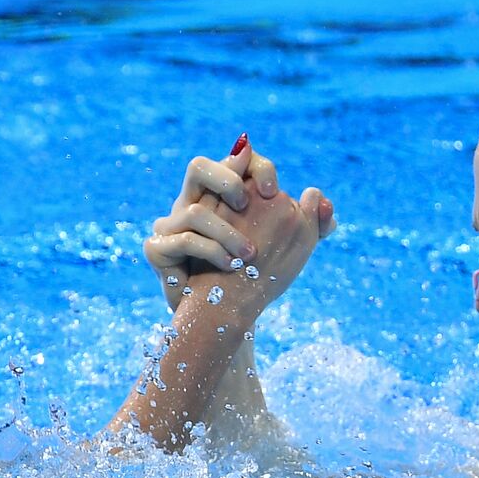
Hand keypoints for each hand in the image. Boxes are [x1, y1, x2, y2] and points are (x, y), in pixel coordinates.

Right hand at [145, 135, 334, 309]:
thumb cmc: (251, 277)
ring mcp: (170, 225)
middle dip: (226, 179)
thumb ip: (310, 226)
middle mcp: (192, 204)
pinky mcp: (157, 248)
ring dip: (226, 234)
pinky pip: (183, 241)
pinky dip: (211, 253)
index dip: (254, 167)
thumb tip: (321, 199)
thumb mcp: (286, 250)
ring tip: (248, 256)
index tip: (273, 191)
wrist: (218, 316)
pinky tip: (230, 266)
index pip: (235, 162)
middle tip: (247, 202)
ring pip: (195, 211)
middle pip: (199, 167)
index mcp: (223, 197)